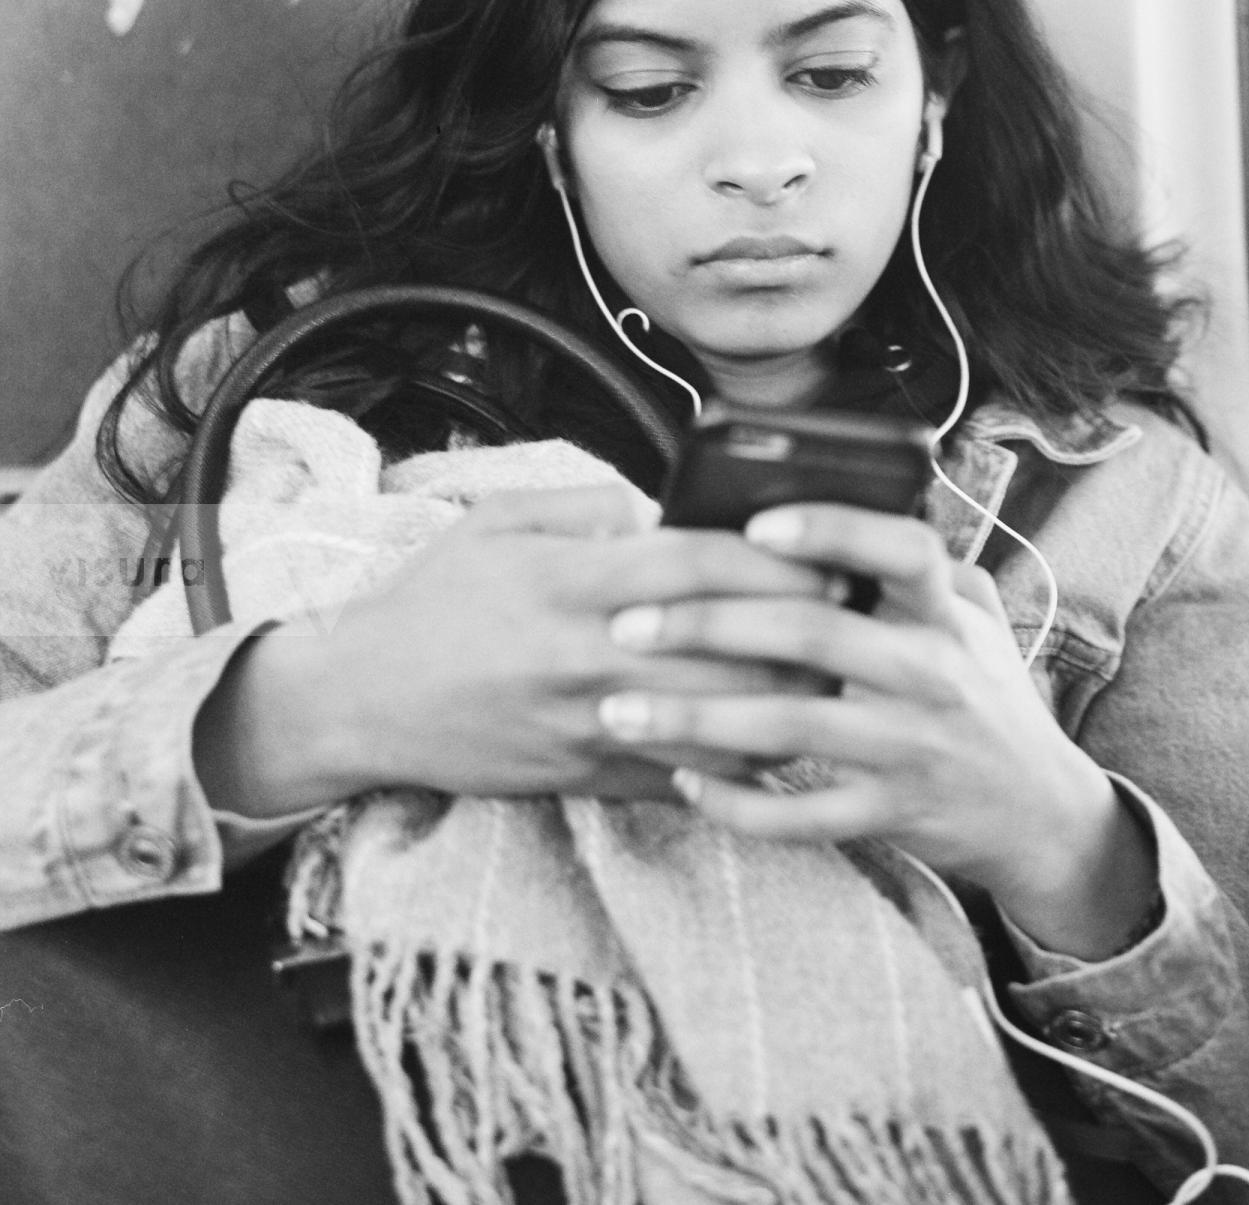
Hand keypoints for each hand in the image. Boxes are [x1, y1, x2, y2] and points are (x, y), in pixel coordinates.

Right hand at [193, 485, 841, 817]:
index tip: (828, 553)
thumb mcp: (496, 521)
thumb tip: (662, 508)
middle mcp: (586, 657)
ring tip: (834, 678)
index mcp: (570, 583)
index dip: (773, 560)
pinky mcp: (582, 777)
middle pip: (725, 648)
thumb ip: (586, 504)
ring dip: (785, 704)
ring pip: (716, 722)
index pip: (696, 567)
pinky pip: (681, 778)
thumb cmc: (433, 601)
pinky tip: (778, 739)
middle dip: (802, 634)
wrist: (358, 703)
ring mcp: (586, 726)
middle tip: (857, 617)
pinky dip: (737, 761)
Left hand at [596, 503, 1158, 958]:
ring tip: (619, 709)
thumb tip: (829, 503)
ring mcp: (910, 748)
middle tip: (627, 622)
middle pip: (810, 634)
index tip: (753, 526)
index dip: (827, 531)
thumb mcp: (976, 618)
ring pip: (787, 728)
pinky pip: (799, 813)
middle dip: (707, 625)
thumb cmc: (985, 694)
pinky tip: (684, 782)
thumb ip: (918, 568)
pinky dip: (735, 802)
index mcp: (944, 612)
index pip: (897, 549)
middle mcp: (930, 672)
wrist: (1040, 812)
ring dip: (693, 718)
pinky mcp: (890, 813)